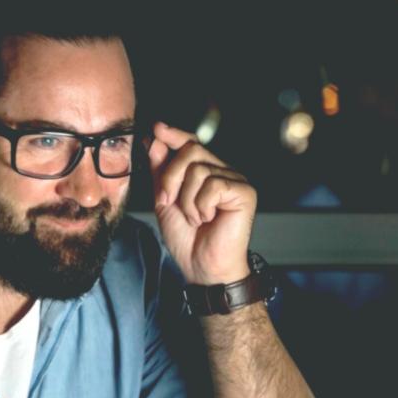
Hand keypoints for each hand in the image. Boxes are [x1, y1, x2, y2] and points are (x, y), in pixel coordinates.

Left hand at [146, 122, 257, 285]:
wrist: (202, 268)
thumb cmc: (188, 239)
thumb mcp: (165, 201)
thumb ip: (160, 171)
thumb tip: (153, 141)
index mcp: (205, 173)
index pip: (190, 143)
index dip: (174, 135)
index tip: (156, 129)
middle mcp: (222, 172)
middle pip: (191, 150)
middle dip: (171, 176)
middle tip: (168, 201)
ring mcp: (235, 181)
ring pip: (198, 169)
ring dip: (186, 199)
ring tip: (195, 218)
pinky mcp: (245, 192)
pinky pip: (213, 185)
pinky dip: (202, 205)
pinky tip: (208, 219)